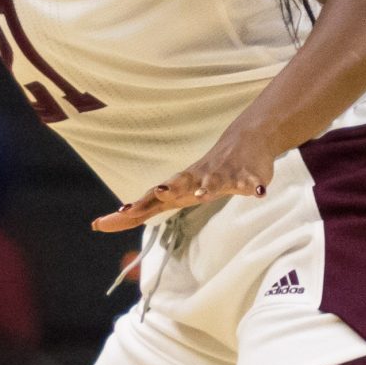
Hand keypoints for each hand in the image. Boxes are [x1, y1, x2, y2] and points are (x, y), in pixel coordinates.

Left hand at [92, 133, 276, 233]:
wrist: (243, 143)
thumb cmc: (201, 175)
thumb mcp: (172, 193)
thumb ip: (144, 208)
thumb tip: (107, 221)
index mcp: (177, 186)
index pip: (150, 199)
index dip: (134, 208)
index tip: (116, 216)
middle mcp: (196, 179)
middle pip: (179, 184)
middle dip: (169, 189)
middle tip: (159, 192)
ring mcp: (222, 175)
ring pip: (213, 181)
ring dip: (207, 187)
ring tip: (202, 195)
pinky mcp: (247, 175)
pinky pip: (250, 182)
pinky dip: (253, 186)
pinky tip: (258, 193)